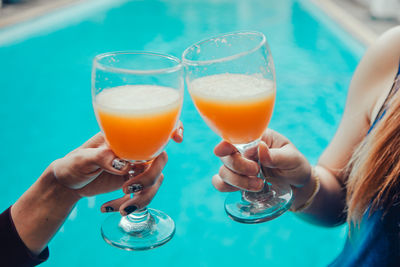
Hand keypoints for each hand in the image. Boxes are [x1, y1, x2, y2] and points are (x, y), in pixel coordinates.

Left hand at [53, 122, 183, 214]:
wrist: (67, 184)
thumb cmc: (72, 164)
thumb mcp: (82, 159)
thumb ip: (101, 158)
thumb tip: (123, 163)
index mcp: (125, 137)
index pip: (154, 128)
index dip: (172, 128)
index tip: (177, 139)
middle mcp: (134, 151)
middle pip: (159, 160)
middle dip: (148, 178)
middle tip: (127, 188)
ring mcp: (135, 168)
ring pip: (155, 181)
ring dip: (142, 197)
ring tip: (121, 209)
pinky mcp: (133, 184)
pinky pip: (144, 195)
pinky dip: (132, 205)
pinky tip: (109, 208)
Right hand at [212, 129, 310, 191]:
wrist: (299, 187)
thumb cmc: (296, 167)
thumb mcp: (293, 159)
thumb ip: (277, 156)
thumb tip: (260, 148)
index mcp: (256, 138)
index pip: (234, 138)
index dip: (226, 144)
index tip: (225, 149)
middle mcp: (243, 151)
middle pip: (225, 156)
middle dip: (239, 166)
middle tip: (256, 171)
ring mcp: (238, 168)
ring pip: (222, 172)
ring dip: (237, 181)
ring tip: (259, 185)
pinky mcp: (237, 183)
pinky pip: (220, 184)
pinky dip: (227, 187)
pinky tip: (243, 190)